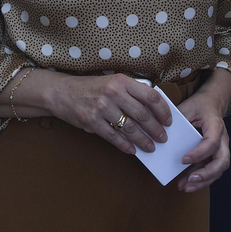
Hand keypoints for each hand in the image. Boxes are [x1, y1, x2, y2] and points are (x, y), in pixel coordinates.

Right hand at [45, 73, 171, 153]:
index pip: (151, 96)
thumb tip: (152, 109)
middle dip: (156, 129)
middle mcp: (113, 93)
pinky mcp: (91, 121)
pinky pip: (113, 137)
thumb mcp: (112, 82)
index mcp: (121, 81)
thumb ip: (130, 92)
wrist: (61, 92)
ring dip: (143, 140)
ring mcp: (101, 108)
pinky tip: (132, 150)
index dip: (164, 111)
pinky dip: (125, 145)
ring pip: (130, 128)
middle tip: (163, 138)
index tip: (169, 121)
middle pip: (143, 115)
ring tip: (150, 147)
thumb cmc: (90, 88)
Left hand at [175, 74, 230, 191]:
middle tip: (190, 180)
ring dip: (203, 181)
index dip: (199, 153)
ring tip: (185, 187)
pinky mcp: (216, 156)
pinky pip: (212, 171)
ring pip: (218, 170)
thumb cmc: (198, 106)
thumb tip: (162, 137)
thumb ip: (178, 122)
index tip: (183, 160)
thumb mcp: (187, 108)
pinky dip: (201, 180)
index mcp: (216, 126)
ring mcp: (222, 149)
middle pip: (222, 161)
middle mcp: (223, 140)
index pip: (211, 143)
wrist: (212, 104)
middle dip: (206, 174)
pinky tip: (186, 184)